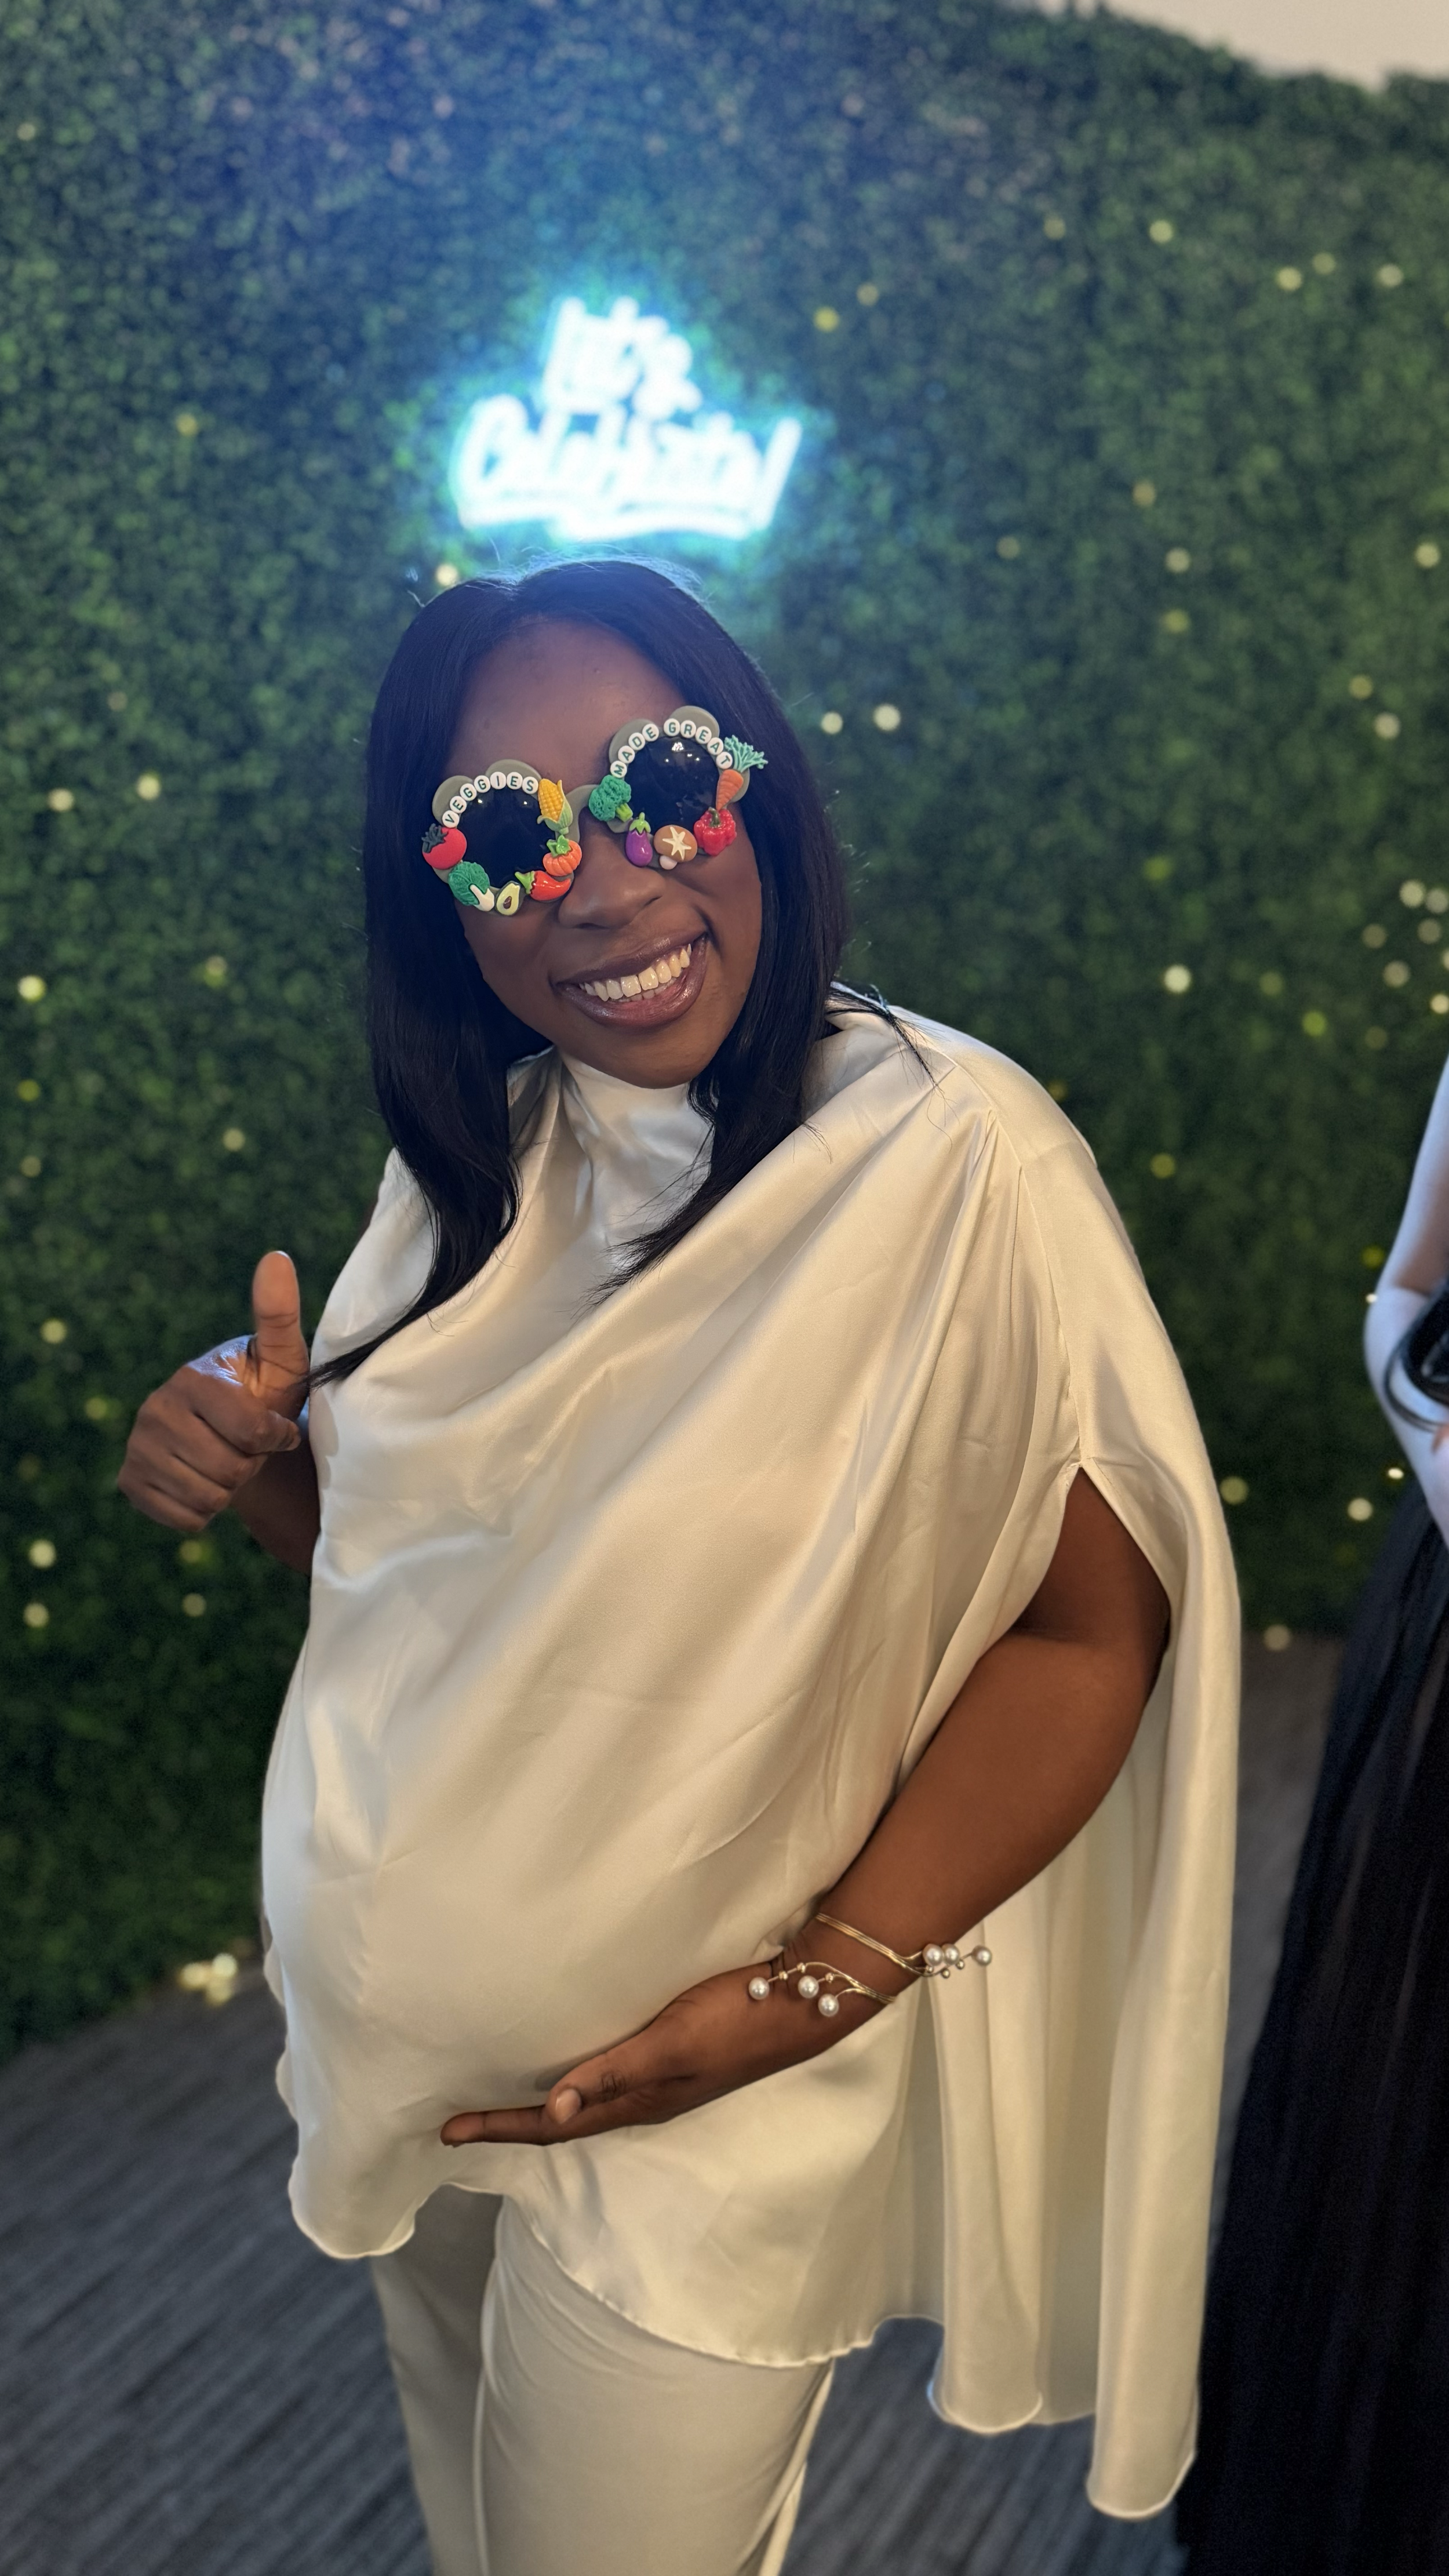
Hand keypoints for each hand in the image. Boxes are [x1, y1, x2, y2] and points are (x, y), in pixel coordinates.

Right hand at [118, 1251, 309, 1533]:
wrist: (230, 1437)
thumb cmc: (263, 1394)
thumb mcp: (282, 1359)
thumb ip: (279, 1314)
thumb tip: (276, 1256)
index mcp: (194, 1378)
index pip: (251, 1431)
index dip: (275, 1438)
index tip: (277, 1430)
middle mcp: (155, 1410)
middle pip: (229, 1470)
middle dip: (249, 1465)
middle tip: (246, 1446)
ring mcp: (137, 1448)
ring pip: (208, 1498)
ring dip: (229, 1489)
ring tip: (226, 1459)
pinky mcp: (130, 1483)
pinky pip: (185, 1519)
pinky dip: (204, 1511)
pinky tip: (203, 1481)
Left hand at [440, 1938, 890, 2148]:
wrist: (802, 2003)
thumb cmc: (736, 2019)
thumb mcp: (673, 2043)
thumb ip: (615, 2072)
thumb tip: (552, 2112)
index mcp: (637, 2102)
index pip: (551, 2126)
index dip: (499, 2128)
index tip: (446, 2132)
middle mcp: (642, 2098)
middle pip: (560, 2120)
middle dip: (506, 2123)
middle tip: (455, 2122)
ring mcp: (658, 2079)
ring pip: (582, 2101)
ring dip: (536, 2105)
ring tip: (496, 2097)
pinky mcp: (671, 2053)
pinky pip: (606, 2077)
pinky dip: (573, 2080)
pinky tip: (565, 2062)